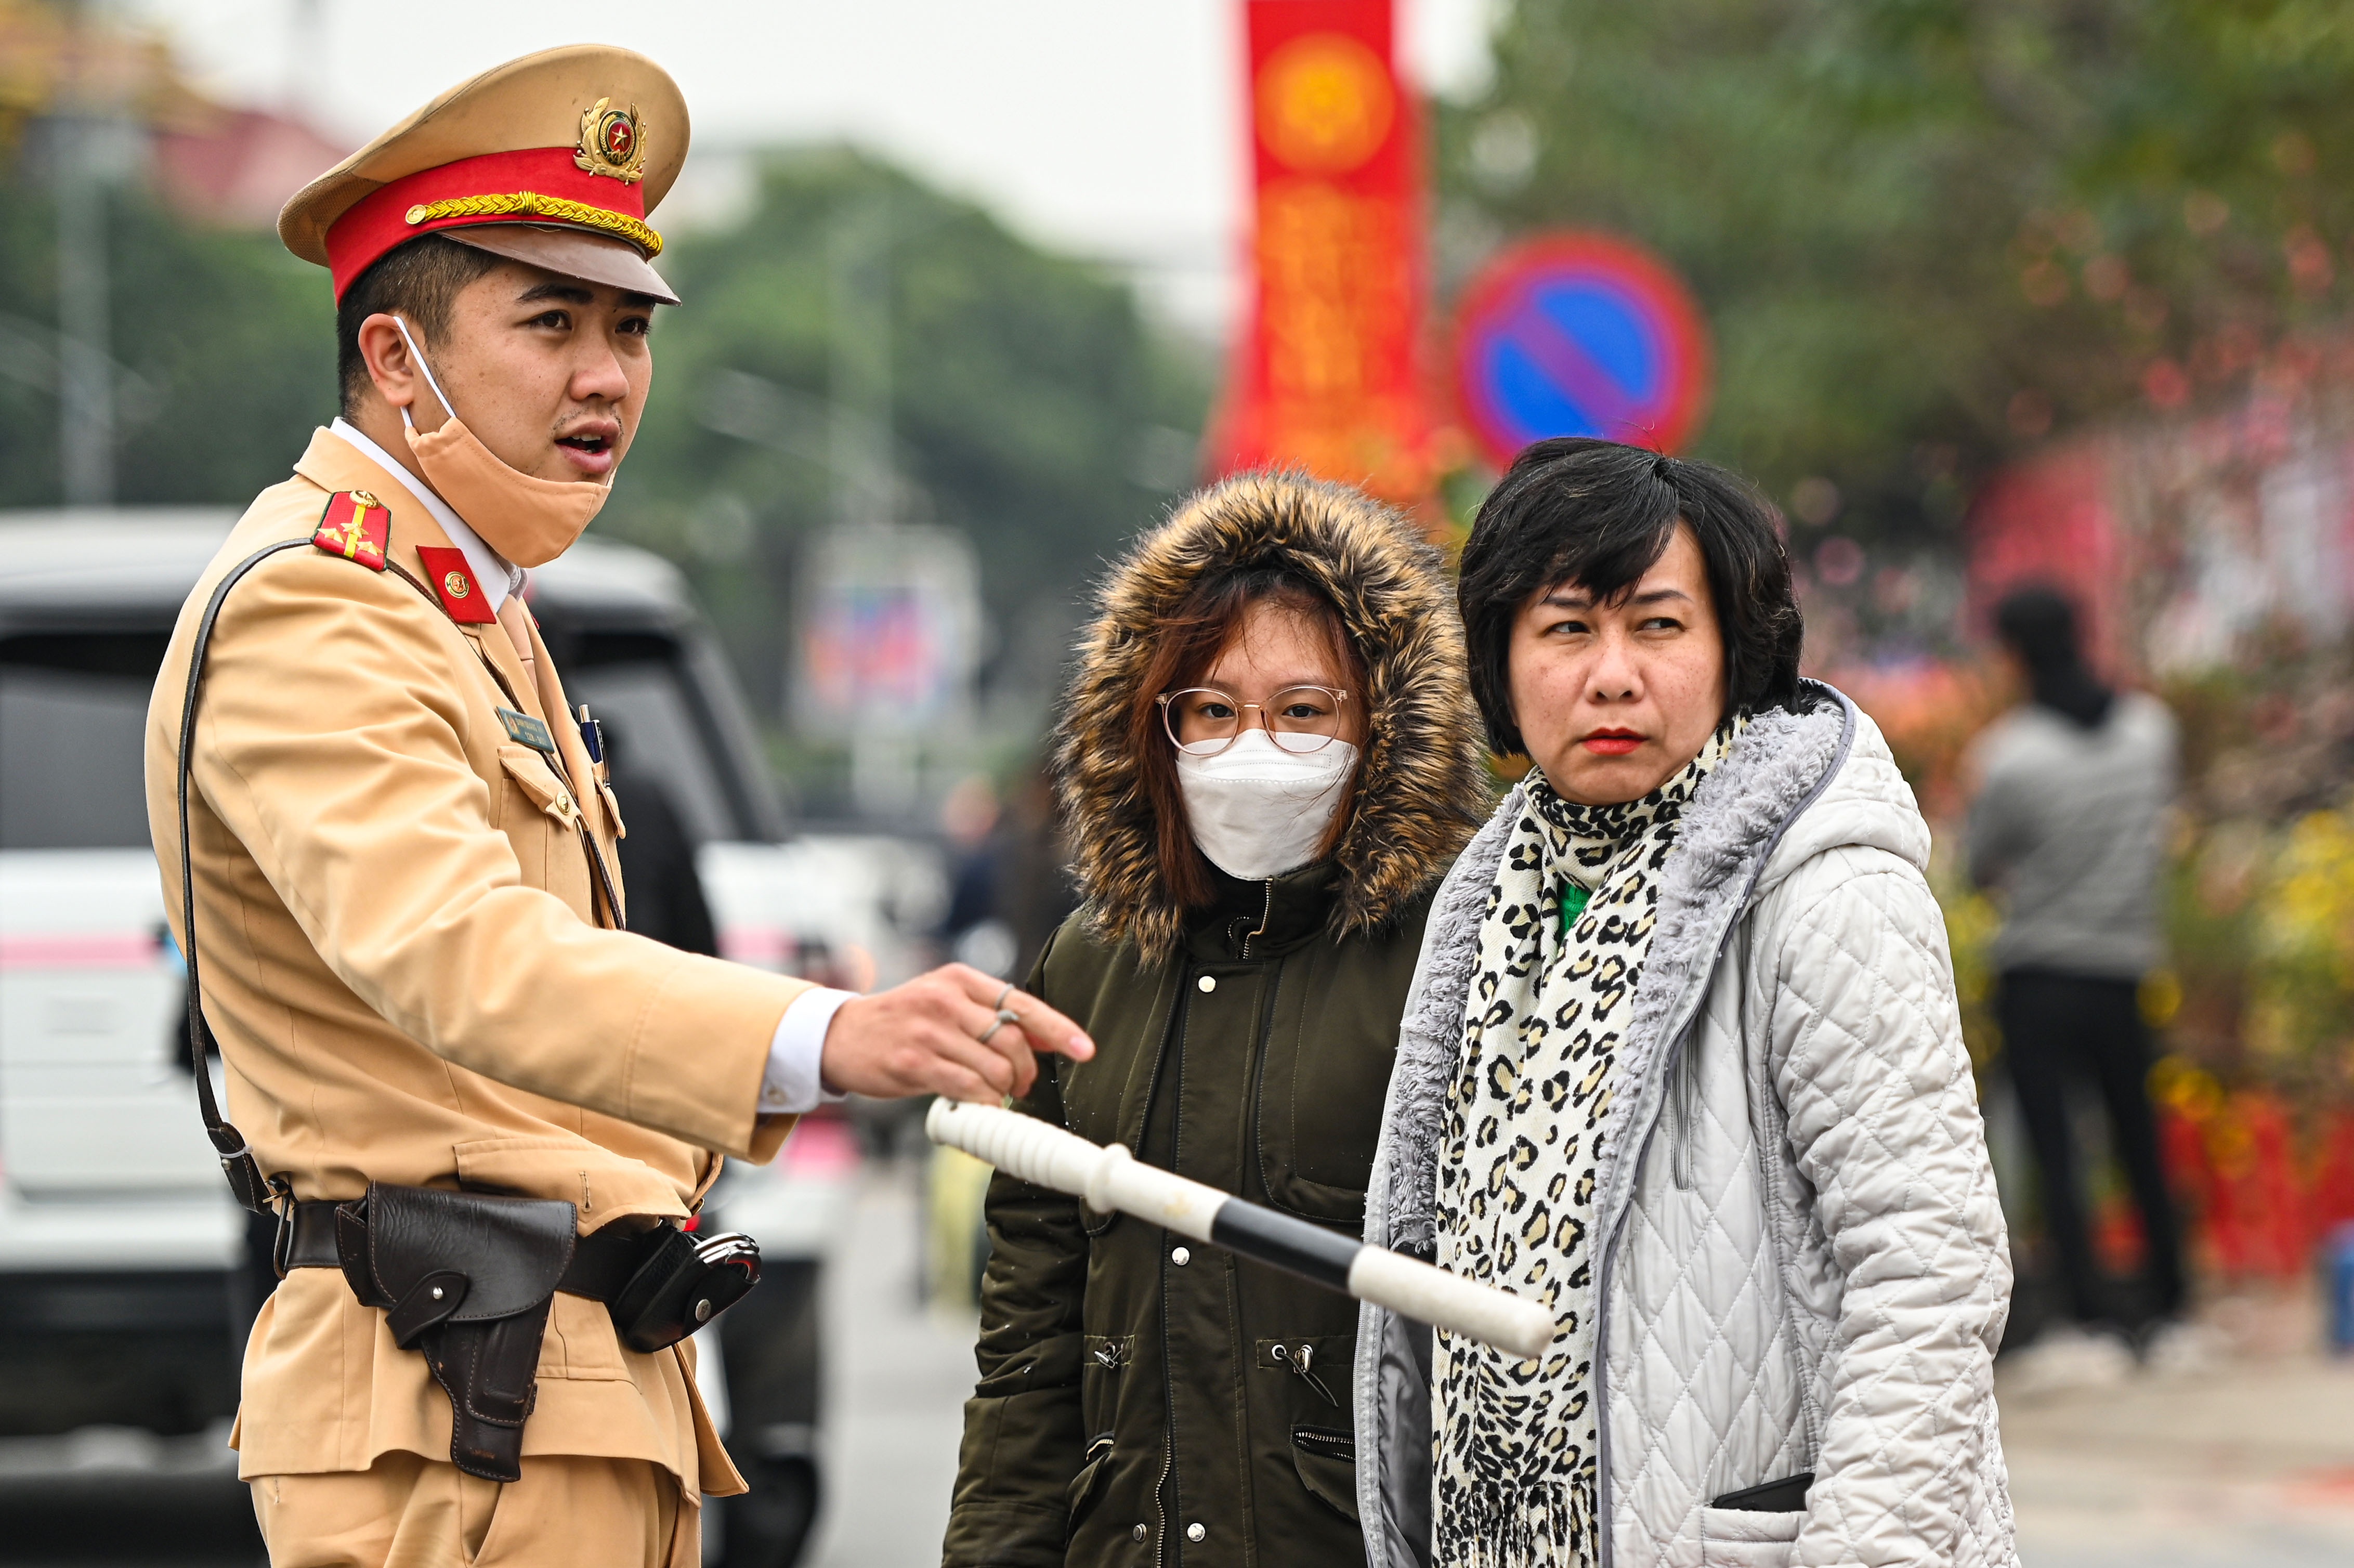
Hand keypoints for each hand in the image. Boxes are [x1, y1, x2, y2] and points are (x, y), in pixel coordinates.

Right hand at [817, 963, 1093, 1102]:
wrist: (842, 1034)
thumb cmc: (904, 1021)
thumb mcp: (946, 1003)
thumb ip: (992, 1017)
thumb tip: (1048, 1040)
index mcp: (961, 979)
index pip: (1022, 1004)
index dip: (1059, 1029)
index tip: (1085, 1050)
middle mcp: (947, 999)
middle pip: (1013, 1041)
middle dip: (1025, 1071)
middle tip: (1019, 1086)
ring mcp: (929, 1030)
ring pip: (993, 1069)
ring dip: (1003, 1090)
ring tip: (993, 1093)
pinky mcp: (914, 1062)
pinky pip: (967, 1088)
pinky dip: (980, 1102)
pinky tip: (973, 1102)